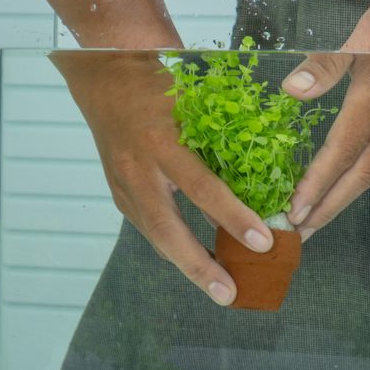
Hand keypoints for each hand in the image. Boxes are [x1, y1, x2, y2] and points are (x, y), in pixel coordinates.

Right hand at [49, 49, 275, 305]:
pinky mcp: (118, 192)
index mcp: (162, 142)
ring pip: (156, 236)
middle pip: (168, 230)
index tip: (264, 242)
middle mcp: (138, 169)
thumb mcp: (195, 107)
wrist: (104, 75)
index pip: (203, 188)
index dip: (235, 218)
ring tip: (220, 288)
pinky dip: (173, 246)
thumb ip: (218, 145)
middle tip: (230, 294)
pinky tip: (196, 260)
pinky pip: (148, 226)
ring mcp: (123, 184)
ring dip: (187, 264)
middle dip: (200, 267)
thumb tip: (251, 189)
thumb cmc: (159, 86)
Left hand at [280, 0, 369, 239]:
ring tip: (316, 215)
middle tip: (298, 235)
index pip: (343, 151)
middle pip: (361, 174)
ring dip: (342, 195)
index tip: (295, 214)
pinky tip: (344, 172)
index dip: (317, 185)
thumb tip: (293, 89)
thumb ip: (333, 59)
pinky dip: (358, 171)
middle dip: (328, 208)